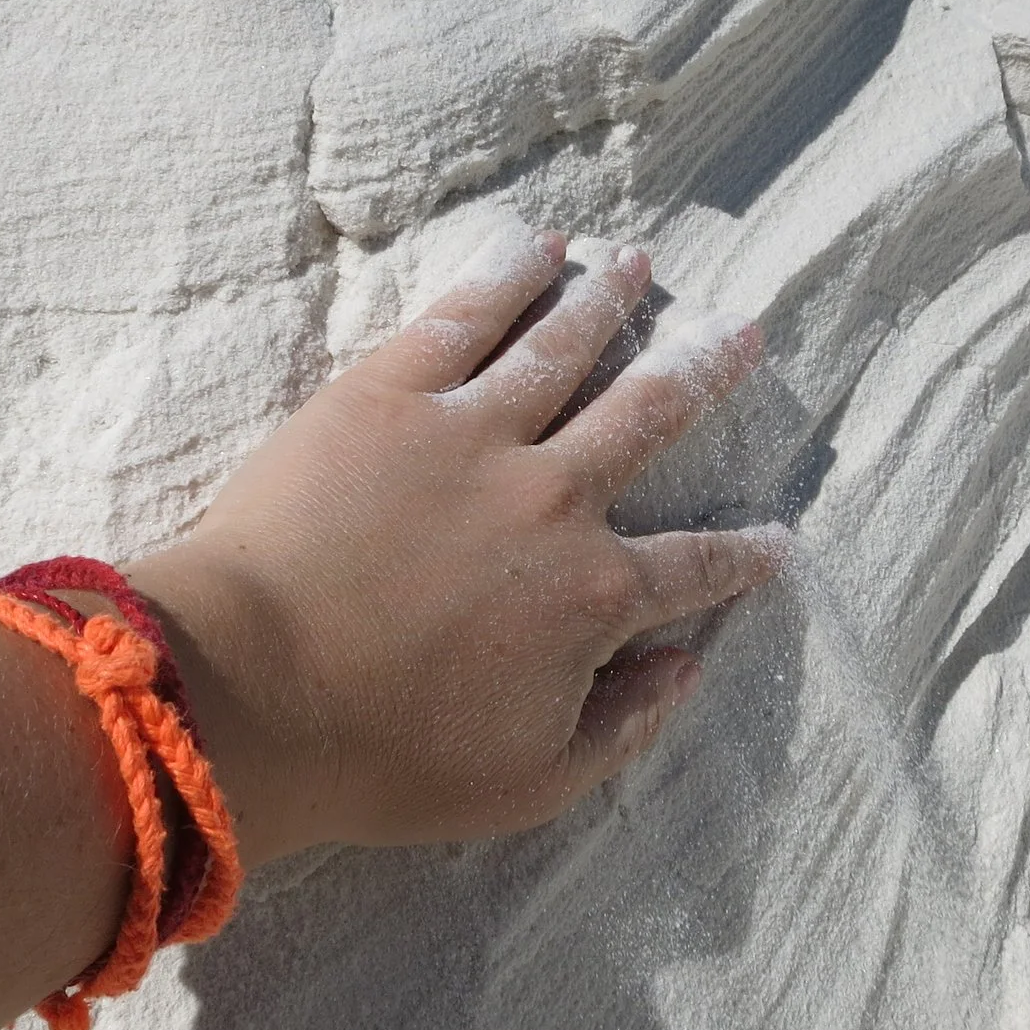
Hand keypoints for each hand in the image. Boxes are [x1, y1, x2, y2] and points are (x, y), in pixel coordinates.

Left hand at [127, 227, 787, 865]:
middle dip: (705, 373)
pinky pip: (465, 316)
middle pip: (649, 416)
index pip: (693, 567)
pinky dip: (509, 275)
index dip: (743, 555)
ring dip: (610, 301)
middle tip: (745, 333)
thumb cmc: (382, 756)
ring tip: (640, 265)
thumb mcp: (529, 782)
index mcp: (593, 595)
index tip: (779, 538)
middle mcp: (553, 497)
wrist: (250, 694)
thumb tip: (684, 668)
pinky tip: (539, 246)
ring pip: (563, 347)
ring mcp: (472, 432)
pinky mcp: (389, 393)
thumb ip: (622, 727)